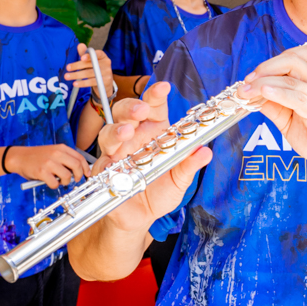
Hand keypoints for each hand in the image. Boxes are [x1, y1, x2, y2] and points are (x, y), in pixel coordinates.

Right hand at [6, 144, 90, 189]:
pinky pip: (54, 183)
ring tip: (60, 181)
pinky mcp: (41, 172)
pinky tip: (51, 182)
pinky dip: (55, 185)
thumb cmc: (37, 156)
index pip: (80, 157)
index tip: (87, 174)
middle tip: (75, 180)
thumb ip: (65, 158)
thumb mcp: (53, 151)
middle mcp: (56, 154)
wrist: (19, 157)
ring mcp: (49, 163)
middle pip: (76, 166)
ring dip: (66, 182)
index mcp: (61, 148)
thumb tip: (79, 169)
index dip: (85, 168)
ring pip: (67, 176)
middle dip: (79, 176)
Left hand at [65, 45, 114, 97]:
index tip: (82, 58)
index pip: (97, 54)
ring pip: (89, 73)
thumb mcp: (91, 61)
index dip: (89, 56)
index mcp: (103, 56)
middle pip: (90, 64)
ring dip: (77, 75)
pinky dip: (82, 83)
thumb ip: (85, 53)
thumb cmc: (96, 69)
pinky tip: (75, 83)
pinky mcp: (105, 82)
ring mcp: (107, 73)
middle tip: (67, 68)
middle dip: (77, 66)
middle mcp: (106, 63)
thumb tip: (80, 45)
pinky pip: (92, 82)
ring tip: (67, 76)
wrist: (105, 83)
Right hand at [89, 84, 211, 232]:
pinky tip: (115, 156)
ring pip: (110, 130)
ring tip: (127, 131)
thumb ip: (189, 166)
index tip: (163, 87)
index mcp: (155, 133)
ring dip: (117, 128)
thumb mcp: (179, 181)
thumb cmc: (160, 194)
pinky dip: (108, 155)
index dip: (156, 95)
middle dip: (133, 107)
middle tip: (142, 109)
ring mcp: (117, 152)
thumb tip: (205, 152)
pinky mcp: (104, 170)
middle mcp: (134, 137)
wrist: (140, 218)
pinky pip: (101, 158)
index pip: (154, 107)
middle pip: (127, 112)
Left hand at [238, 45, 306, 174]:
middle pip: (292, 60)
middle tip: (247, 82)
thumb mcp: (289, 120)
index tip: (251, 77)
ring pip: (290, 79)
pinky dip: (279, 93)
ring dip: (263, 83)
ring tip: (246, 91)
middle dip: (265, 67)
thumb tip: (252, 97)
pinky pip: (297, 98)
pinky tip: (265, 93)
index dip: (270, 62)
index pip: (293, 57)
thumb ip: (274, 107)